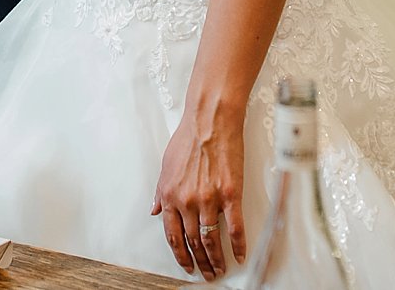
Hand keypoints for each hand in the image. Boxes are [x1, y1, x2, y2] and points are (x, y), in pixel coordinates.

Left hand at [151, 103, 247, 279]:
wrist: (210, 120)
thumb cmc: (188, 138)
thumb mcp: (165, 166)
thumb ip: (160, 192)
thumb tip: (155, 210)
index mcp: (170, 196)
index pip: (173, 236)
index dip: (180, 255)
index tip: (187, 265)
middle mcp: (188, 202)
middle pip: (193, 242)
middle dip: (199, 262)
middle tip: (206, 273)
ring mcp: (210, 200)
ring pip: (212, 240)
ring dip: (215, 259)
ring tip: (220, 269)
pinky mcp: (231, 194)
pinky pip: (235, 227)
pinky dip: (237, 245)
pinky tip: (239, 254)